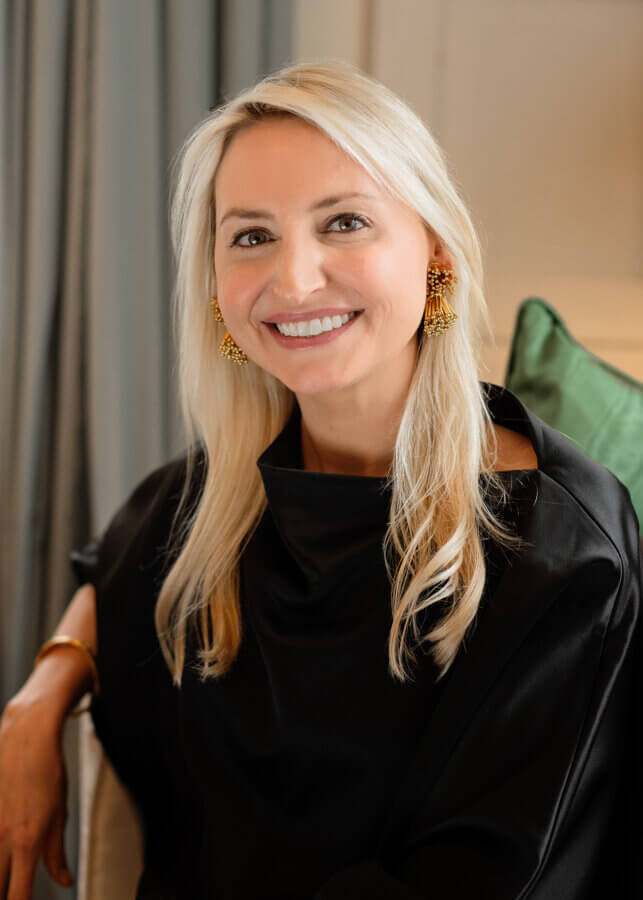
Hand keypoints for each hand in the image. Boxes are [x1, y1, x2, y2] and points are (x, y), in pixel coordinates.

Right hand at [0, 693, 73, 897]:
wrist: (26, 739)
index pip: (18, 896)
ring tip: (11, 876)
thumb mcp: (59, 814)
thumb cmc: (47, 773)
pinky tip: (4, 856)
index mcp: (26, 842)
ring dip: (0, 875)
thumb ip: (57, 853)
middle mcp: (2, 840)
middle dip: (7, 893)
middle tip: (19, 890)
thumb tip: (65, 881)